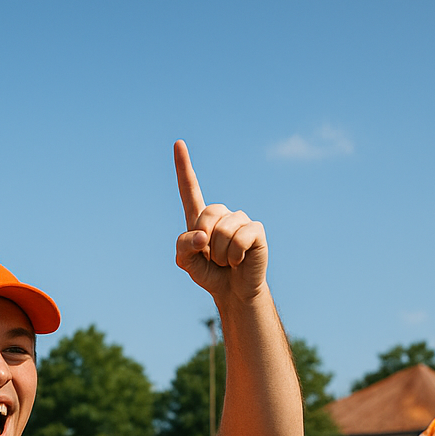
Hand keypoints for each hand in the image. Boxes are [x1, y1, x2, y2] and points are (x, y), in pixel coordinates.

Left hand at [174, 140, 268, 301]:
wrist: (232, 291)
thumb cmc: (209, 274)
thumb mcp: (186, 263)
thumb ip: (184, 247)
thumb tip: (202, 237)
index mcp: (200, 218)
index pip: (190, 189)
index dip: (183, 167)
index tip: (178, 143)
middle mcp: (221, 214)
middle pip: (206, 214)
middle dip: (205, 240)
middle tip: (213, 257)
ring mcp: (241, 220)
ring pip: (223, 230)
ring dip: (221, 254)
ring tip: (227, 261)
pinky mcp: (256, 230)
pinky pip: (240, 238)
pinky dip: (235, 256)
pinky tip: (239, 261)